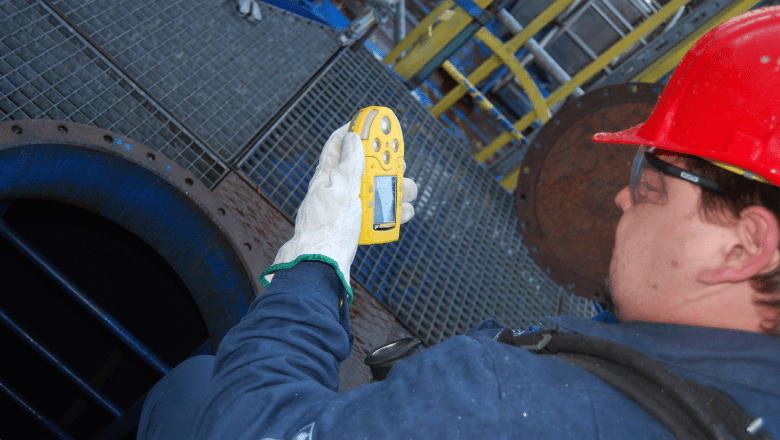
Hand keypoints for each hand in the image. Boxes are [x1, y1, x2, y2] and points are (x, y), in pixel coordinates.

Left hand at [260, 123, 416, 303]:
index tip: (373, 121)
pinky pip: (381, 215)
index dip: (356, 130)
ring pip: (378, 192)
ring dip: (396, 189)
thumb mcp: (340, 188)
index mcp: (328, 177)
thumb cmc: (326, 228)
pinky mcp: (359, 228)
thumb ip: (349, 163)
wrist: (322, 266)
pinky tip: (403, 213)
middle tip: (400, 163)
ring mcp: (349, 210)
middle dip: (386, 164)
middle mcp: (339, 191)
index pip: (339, 144)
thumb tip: (353, 137)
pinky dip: (395, 213)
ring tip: (408, 190)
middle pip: (366, 169)